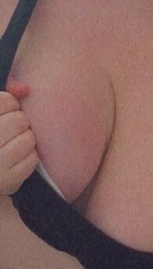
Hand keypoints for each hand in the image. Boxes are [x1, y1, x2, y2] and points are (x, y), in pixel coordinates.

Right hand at [0, 78, 38, 194]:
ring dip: (26, 138)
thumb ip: (3, 101)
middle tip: (11, 128)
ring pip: (29, 138)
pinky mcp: (9, 180)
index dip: (11, 103)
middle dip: (19, 121)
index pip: (4, 101)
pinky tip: (17, 156)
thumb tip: (24, 88)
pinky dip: (29, 155)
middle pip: (19, 120)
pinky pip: (33, 159)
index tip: (8, 109)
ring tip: (13, 142)